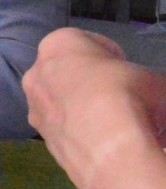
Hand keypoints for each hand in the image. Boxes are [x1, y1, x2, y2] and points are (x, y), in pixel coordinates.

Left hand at [25, 29, 165, 188]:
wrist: (107, 147)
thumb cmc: (128, 97)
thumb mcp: (154, 81)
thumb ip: (149, 83)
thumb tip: (153, 99)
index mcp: (59, 44)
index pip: (84, 41)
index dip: (109, 54)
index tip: (124, 66)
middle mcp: (37, 72)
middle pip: (68, 73)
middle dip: (92, 82)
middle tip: (121, 94)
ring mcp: (34, 107)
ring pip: (61, 102)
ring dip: (83, 108)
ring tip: (116, 122)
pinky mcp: (39, 138)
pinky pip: (63, 128)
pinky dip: (80, 131)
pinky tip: (104, 141)